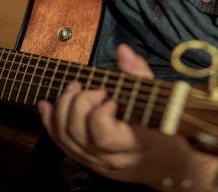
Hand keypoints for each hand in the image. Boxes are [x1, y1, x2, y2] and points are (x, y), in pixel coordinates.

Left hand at [37, 43, 193, 185]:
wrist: (171, 165)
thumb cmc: (167, 131)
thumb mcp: (162, 102)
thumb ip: (140, 74)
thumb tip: (122, 51)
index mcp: (132, 143)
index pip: (103, 135)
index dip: (99, 112)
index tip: (110, 96)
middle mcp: (111, 158)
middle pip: (78, 133)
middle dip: (78, 103)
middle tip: (93, 89)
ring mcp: (98, 163)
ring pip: (66, 139)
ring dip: (63, 108)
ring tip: (74, 89)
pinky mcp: (90, 162)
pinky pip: (63, 145)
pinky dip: (50, 123)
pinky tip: (46, 106)